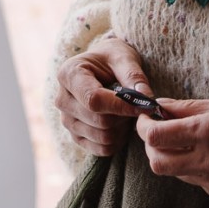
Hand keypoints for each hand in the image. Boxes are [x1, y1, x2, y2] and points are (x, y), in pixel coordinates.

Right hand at [55, 36, 154, 155]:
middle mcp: (62, 99)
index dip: (122, 106)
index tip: (145, 106)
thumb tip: (145, 98)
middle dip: (125, 116)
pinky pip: (102, 149)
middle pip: (100, 121)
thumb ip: (134, 76)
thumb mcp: (124, 57)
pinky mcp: (75, 136)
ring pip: (103, 137)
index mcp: (69, 74)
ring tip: (128, 111)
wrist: (100, 67)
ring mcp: (66, 120)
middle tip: (137, 104)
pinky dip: (119, 140)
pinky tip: (122, 123)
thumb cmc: (111, 59)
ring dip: (123, 128)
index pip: (94, 99)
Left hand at [136, 97, 208, 204]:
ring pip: (179, 175)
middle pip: (157, 162)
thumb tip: (160, 106)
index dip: (144, 127)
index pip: (155, 137)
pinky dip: (199, 170)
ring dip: (176, 158)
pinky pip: (202, 185)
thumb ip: (191, 108)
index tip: (148, 118)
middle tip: (161, 132)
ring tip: (191, 142)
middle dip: (153, 147)